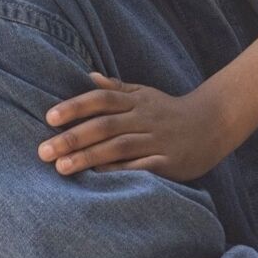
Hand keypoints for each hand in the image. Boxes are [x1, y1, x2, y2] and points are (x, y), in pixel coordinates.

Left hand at [39, 75, 229, 179]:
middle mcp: (144, 118)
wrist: (214, 124)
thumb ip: (116, 89)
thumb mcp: (145, 94)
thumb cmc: (170, 111)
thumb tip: (89, 76)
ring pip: (119, 147)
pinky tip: (98, 180)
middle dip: (72, 138)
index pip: (101, 100)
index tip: (49, 118)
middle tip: (43, 151)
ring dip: (88, 157)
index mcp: (136, 101)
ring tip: (62, 168)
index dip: (75, 107)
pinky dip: (119, 173)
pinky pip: (141, 168)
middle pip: (104, 126)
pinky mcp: (169, 162)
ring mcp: (157, 140)